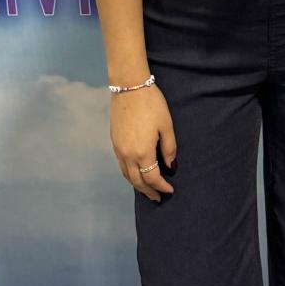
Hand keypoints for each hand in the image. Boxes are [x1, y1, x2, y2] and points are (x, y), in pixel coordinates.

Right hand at [110, 86, 176, 201]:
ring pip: (126, 175)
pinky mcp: (114, 143)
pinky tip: (136, 173)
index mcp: (142, 153)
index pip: (152, 178)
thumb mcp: (167, 125)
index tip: (170, 190)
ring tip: (147, 190)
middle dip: (149, 191)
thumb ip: (169, 148)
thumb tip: (171, 167)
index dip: (161, 186)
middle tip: (158, 198)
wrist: (129, 87)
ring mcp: (118, 150)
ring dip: (137, 185)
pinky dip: (129, 175)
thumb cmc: (152, 104)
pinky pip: (121, 166)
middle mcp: (127, 156)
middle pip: (137, 181)